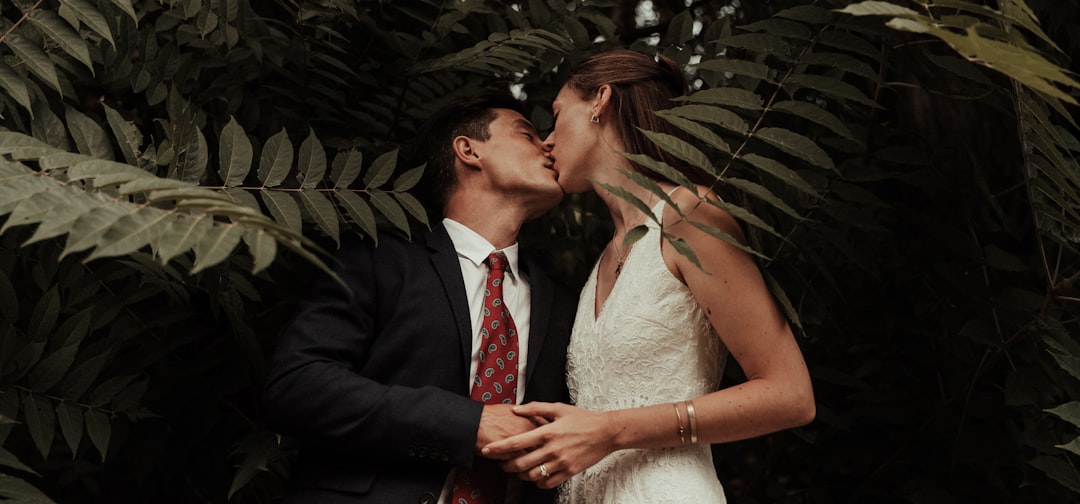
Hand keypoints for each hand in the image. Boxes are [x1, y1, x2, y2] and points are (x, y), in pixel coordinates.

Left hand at [480, 402, 615, 488]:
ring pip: (532, 475)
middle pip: (521, 463)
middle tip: (501, 464)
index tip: (487, 450)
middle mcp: (552, 449)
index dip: (499, 448)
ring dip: (520, 475)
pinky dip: (537, 482)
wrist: (606, 432)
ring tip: (517, 470)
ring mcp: (561, 462)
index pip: (517, 442)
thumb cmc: (583, 418)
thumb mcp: (559, 408)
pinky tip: (535, 476)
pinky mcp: (569, 472)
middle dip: (506, 465)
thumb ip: (535, 408)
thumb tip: (515, 410)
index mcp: (547, 432)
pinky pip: (547, 483)